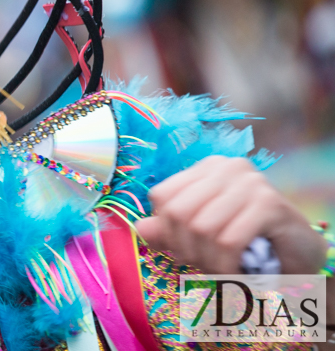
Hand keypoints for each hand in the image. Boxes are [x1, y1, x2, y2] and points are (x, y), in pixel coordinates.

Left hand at [135, 156, 327, 274]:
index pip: (162, 196)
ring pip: (202, 228)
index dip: (167, 231)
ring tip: (222, 270)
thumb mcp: (201, 235)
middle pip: (179, 212)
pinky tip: (236, 273)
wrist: (299, 255)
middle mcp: (226, 166)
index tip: (184, 252)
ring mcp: (250, 181)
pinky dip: (226, 265)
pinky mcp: (270, 203)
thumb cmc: (246, 242)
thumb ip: (169, 230)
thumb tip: (140, 229)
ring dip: (208, 261)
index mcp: (205, 167)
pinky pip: (229, 240)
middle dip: (186, 250)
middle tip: (204, 266)